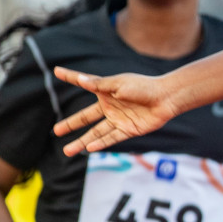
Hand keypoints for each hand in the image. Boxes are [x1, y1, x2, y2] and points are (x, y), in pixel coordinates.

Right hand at [52, 69, 179, 155]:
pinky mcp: (128, 130)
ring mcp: (118, 119)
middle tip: (56, 131)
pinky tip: (89, 148)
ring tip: (67, 150)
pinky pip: (111, 138)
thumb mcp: (119, 85)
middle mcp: (110, 106)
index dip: (71, 77)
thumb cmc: (143, 87)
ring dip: (82, 141)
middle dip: (71, 124)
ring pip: (96, 133)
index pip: (85, 83)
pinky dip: (101, 144)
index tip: (57, 71)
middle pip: (86, 117)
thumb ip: (99, 85)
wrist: (166, 98)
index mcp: (106, 91)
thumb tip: (80, 79)